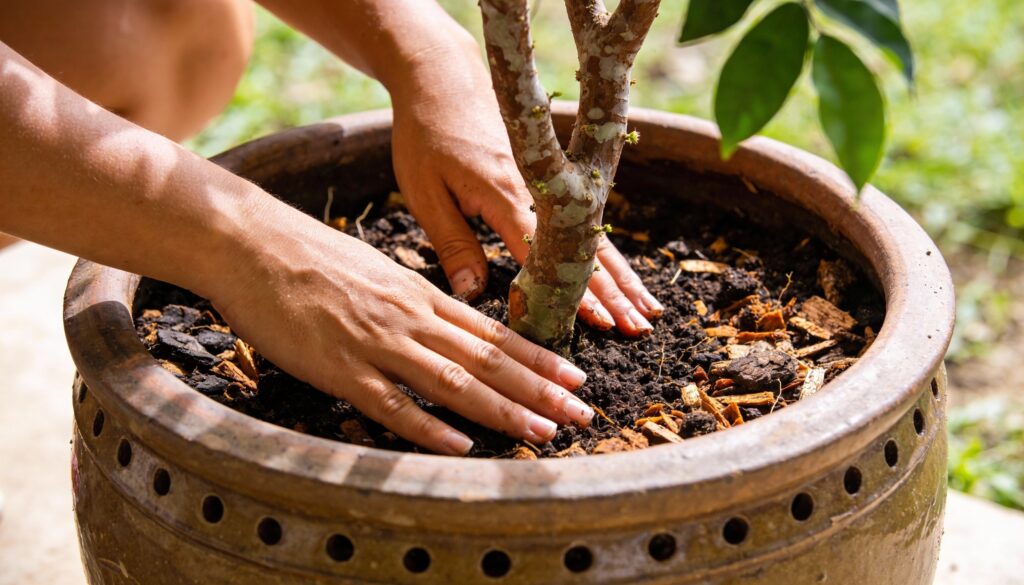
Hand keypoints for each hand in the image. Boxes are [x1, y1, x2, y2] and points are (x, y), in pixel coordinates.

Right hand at [212, 204, 593, 454]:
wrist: (250, 242)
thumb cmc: (310, 257)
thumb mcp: (376, 272)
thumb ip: (412, 302)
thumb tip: (445, 326)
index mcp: (419, 294)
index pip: (493, 330)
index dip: (538, 358)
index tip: (574, 377)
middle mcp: (410, 317)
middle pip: (488, 358)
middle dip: (539, 390)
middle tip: (581, 415)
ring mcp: (377, 342)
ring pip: (453, 381)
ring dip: (502, 410)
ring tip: (542, 432)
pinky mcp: (339, 367)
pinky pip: (392, 403)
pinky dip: (429, 427)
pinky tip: (460, 446)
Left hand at [388, 37, 663, 336]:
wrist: (443, 75)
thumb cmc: (427, 134)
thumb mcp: (425, 193)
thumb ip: (453, 244)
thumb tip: (475, 295)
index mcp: (507, 195)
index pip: (548, 255)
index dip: (575, 293)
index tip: (601, 323)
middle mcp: (540, 190)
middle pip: (586, 249)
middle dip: (614, 292)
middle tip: (639, 328)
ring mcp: (551, 182)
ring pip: (596, 237)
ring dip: (622, 277)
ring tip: (647, 311)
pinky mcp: (552, 178)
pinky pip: (588, 221)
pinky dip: (609, 253)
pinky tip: (624, 276)